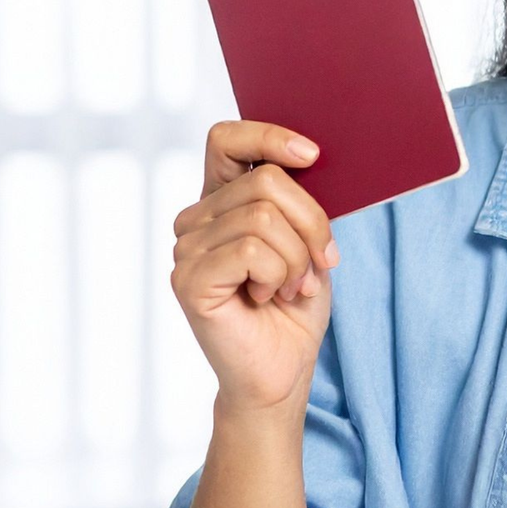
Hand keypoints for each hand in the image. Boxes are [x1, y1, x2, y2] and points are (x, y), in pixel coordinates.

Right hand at [170, 122, 339, 417]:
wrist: (281, 371)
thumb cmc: (294, 306)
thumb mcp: (307, 241)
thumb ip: (296, 200)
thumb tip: (307, 157)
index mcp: (221, 201)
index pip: (227, 139)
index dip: (269, 135)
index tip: (312, 155)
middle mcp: (196, 219)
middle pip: (266, 181)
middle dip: (311, 223)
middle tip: (319, 263)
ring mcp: (187, 249)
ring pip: (265, 216)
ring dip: (298, 258)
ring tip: (291, 287)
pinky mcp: (189, 280)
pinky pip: (252, 250)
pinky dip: (278, 275)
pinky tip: (268, 297)